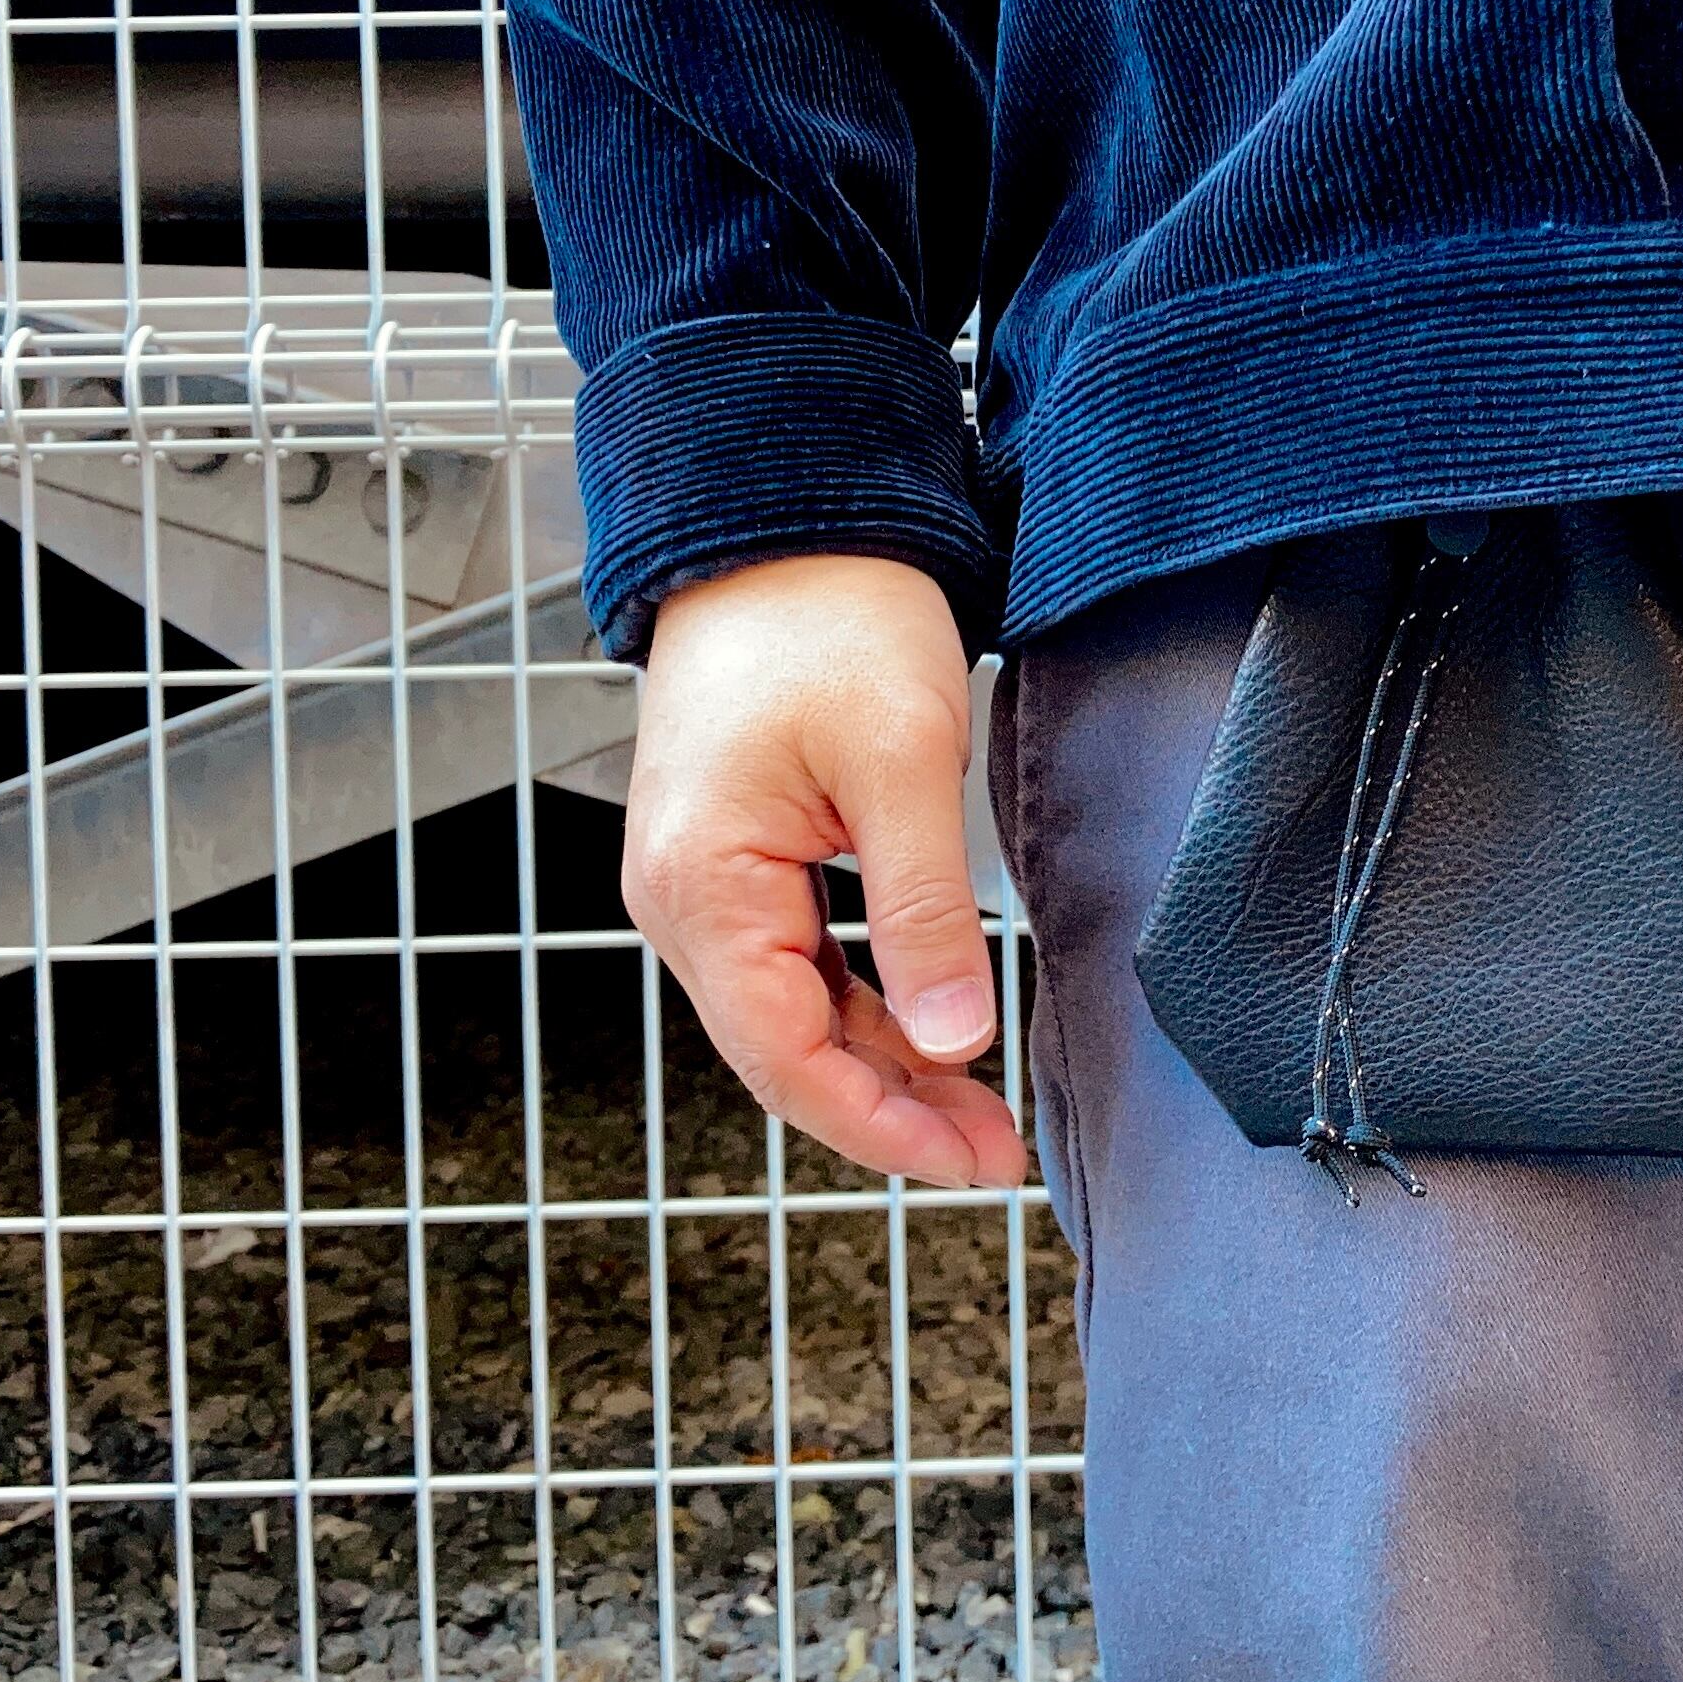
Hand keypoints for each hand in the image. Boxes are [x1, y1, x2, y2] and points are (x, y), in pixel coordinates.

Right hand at [621, 555, 1027, 1189]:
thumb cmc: (832, 616)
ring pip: (795, 1016)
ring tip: (980, 1110)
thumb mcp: (901, 765)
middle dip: (893, 1113)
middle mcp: (683, 901)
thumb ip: (922, 912)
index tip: (973, 1161)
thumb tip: (954, 1041)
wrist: (784, 520)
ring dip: (885, 1067)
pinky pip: (798, 965)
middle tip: (998, 1153)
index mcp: (704, 887)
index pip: (787, 1060)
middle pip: (786, 1053)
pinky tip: (932, 1033)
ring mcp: (705, 882)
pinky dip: (867, 1008)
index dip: (883, 1128)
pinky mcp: (738, 860)